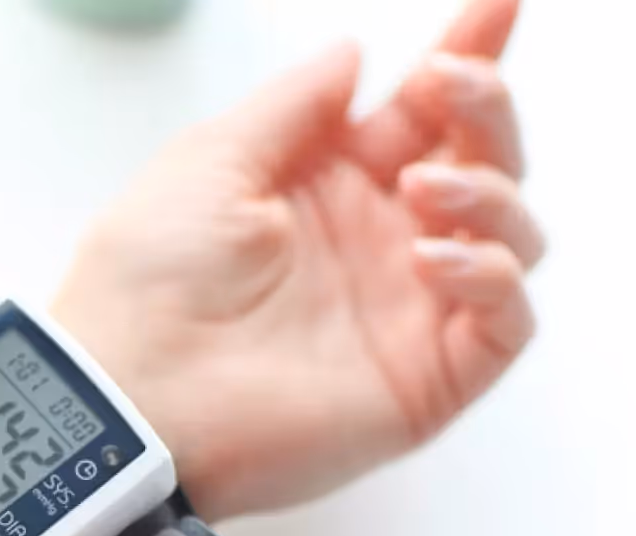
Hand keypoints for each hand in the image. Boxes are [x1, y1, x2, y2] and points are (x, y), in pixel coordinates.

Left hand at [53, 0, 541, 520]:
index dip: (465, 57)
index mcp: (326, 190)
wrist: (127, 396)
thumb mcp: (212, 163)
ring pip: (508, 236)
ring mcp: (405, 313)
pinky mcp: (423, 381)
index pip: (420, 115)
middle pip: (481, 163)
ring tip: (420, 188)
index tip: (497, 2)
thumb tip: (352, 54)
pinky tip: (434, 255)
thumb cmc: (144, 282)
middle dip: (486, 109)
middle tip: (452, 84)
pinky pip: (503, 322)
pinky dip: (490, 277)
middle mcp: (375, 246)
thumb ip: (293, 107)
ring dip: (489, 192)